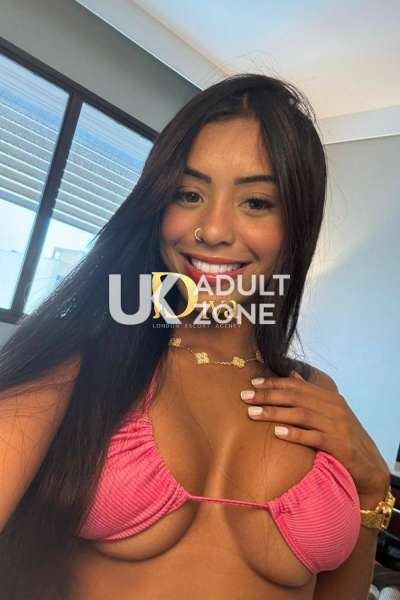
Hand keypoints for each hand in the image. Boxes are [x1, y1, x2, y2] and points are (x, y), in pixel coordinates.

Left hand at [240, 371, 389, 497]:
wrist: (369, 467)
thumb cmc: (343, 439)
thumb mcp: (330, 413)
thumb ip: (311, 395)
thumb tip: (292, 375)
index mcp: (330, 398)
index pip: (297, 386)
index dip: (274, 383)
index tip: (253, 383)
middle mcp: (334, 408)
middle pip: (296, 397)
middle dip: (268, 395)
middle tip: (245, 396)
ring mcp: (338, 426)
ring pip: (301, 414)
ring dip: (274, 412)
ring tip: (252, 413)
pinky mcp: (340, 445)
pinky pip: (314, 437)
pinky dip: (295, 434)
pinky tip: (277, 433)